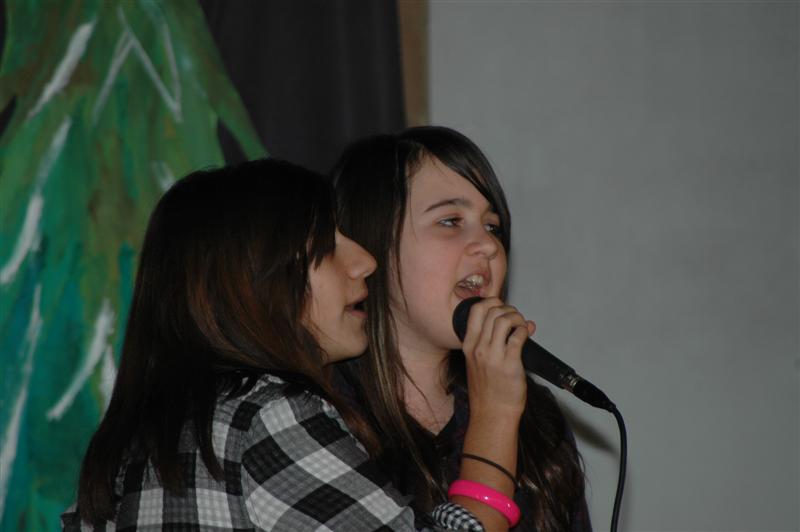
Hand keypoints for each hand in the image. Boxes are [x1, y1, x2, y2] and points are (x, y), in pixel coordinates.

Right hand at [459, 297, 534, 418]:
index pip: (475, 311)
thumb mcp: (479, 362)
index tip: (501, 307)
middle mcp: (478, 348)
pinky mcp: (510, 363)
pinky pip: (518, 336)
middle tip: (515, 317)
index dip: (491, 302)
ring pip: (504, 320)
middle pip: (492, 311)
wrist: (492, 413)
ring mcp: (493, 355)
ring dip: (517, 317)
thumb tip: (515, 324)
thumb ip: (494, 341)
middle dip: (508, 309)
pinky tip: (526, 334)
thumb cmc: (487, 391)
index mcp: (468, 345)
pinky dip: (525, 330)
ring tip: (521, 325)